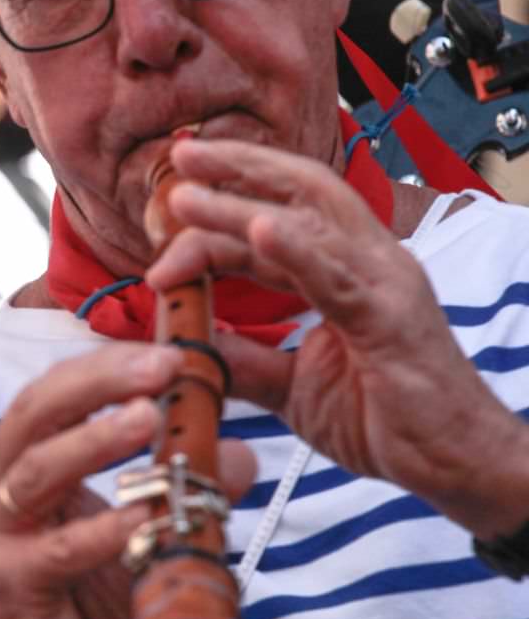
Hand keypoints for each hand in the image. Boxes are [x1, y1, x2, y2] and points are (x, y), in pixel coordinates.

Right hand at [0, 344, 258, 618]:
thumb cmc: (71, 614)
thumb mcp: (132, 544)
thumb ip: (174, 499)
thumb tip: (237, 458)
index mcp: (16, 470)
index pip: (53, 395)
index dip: (104, 364)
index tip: (168, 346)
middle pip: (36, 411)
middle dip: (100, 380)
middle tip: (164, 363)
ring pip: (38, 469)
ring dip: (96, 439)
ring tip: (148, 417)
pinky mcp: (7, 586)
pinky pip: (56, 550)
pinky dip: (102, 530)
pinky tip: (143, 518)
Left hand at [147, 138, 528, 535]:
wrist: (452, 464)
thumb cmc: (384, 417)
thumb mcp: (289, 386)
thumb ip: (240, 358)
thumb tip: (183, 336)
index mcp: (344, 272)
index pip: (275, 223)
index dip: (218, 217)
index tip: (165, 219)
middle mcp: (368, 264)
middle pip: (301, 193)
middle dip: (238, 168)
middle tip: (180, 154)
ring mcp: (384, 285)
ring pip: (310, 224)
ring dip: (242, 206)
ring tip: (188, 195)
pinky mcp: (393, 320)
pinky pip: (340, 276)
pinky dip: (299, 249)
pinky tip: (259, 229)